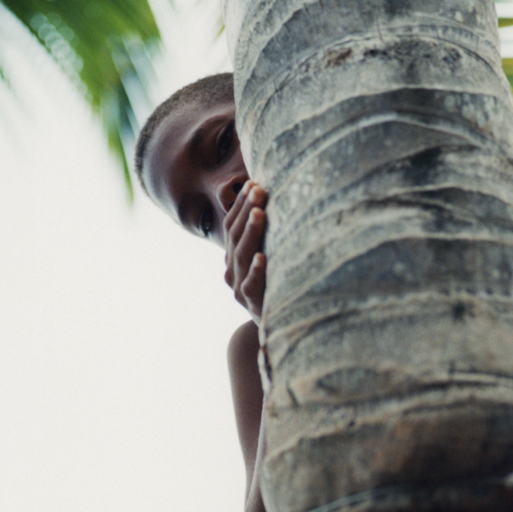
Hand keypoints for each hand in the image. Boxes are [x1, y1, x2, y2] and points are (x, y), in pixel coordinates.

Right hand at [223, 182, 267, 323]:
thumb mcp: (271, 260)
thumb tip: (276, 199)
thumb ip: (268, 237)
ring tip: (259, 213)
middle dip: (246, 211)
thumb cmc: (277, 287)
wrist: (280, 329)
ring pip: (241, 257)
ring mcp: (240, 289)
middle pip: (235, 237)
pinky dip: (256, 271)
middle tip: (258, 189)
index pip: (232, 226)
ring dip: (250, 233)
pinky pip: (251, 286)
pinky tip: (262, 257)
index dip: (241, 204)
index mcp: (233, 258)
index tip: (253, 182)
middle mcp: (232, 271)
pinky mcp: (253, 305)